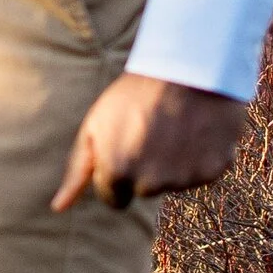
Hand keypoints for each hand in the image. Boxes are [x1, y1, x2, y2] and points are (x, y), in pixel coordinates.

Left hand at [51, 72, 248, 214]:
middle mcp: (150, 182)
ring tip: (174, 125)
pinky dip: (200, 156)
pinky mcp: (214, 170)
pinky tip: (196, 128)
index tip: (125, 147)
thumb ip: (78, 170)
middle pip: (145, 190)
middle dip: (145, 169)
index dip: (118, 172)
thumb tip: (59, 207)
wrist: (187, 65)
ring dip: (173, 162)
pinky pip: (202, 172)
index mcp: (117, 172)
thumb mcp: (95, 125)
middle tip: (151, 130)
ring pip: (174, 182)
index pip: (114, 199)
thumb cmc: (135, 94)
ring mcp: (184, 178)